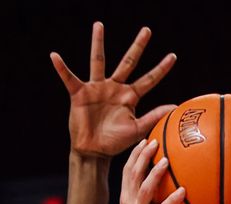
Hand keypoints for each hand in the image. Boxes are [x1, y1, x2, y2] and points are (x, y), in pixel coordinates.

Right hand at [51, 22, 175, 157]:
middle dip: (138, 46)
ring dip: (98, 43)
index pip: (149, 79)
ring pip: (98, 61)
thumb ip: (154, 116)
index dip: (161, 69)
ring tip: (99, 25)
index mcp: (130, 96)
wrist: (94, 150)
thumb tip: (174, 106)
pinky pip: (69, 78)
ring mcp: (97, 88)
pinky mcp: (79, 93)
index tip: (173, 56)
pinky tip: (55, 57)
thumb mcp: (138, 129)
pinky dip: (62, 68)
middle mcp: (115, 88)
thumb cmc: (115, 141)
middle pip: (128, 62)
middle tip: (148, 30)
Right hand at [120, 139, 184, 203]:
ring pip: (144, 189)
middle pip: (133, 175)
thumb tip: (172, 177)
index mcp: (126, 198)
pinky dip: (172, 200)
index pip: (127, 172)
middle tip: (155, 142)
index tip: (145, 140)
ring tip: (167, 161)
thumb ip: (153, 195)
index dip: (135, 155)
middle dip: (142, 157)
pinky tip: (184, 191)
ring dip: (155, 174)